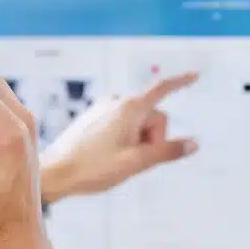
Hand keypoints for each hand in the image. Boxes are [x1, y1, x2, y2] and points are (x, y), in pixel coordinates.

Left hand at [41, 73, 199, 203]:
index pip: (162, 89)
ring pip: (138, 123)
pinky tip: (108, 155)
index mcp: (129, 108)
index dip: (181, 82)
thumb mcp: (136, 163)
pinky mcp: (95, 116)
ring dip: (138, 141)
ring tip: (117, 159)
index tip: (195, 75)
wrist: (54, 173)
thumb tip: (194, 144)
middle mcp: (116, 101)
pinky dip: (125, 139)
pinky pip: (122, 124)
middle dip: (153, 138)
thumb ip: (167, 152)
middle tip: (134, 160)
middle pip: (153, 117)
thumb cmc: (93, 169)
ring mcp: (104, 108)